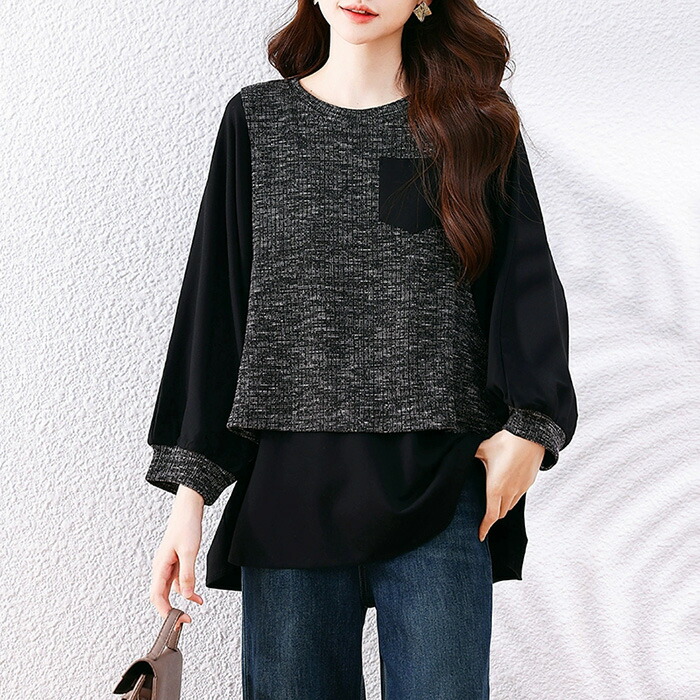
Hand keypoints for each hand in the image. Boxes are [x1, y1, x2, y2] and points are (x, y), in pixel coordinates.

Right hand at [149, 485, 205, 625]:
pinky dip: (187, 589)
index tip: (178, 620)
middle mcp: (161, 567)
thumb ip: (187, 575)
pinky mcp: (176, 561)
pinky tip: (197, 596)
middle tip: (184, 621)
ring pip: (170, 589)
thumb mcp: (189, 552)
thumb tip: (186, 596)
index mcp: (160, 566)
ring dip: (181, 600)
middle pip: (161, 596)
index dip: (165, 611)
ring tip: (193, 611)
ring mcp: (168, 565)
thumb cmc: (186, 527)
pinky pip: (178, 581)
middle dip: (171, 610)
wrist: (189, 509)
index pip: (156, 596)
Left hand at [474, 430, 544, 541]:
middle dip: (492, 517)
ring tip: (494, 503)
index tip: (480, 536)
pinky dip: (511, 498)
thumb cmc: (505, 442)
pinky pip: (518, 496)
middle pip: (500, 513)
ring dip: (502, 507)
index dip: (485, 528)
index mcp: (495, 488)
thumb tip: (460, 454)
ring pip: (510, 506)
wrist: (531, 436)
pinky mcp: (528, 483)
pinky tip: (506, 489)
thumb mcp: (482, 448)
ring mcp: (521, 489)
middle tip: (484, 517)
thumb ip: (470, 455)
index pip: (490, 516)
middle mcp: (509, 492)